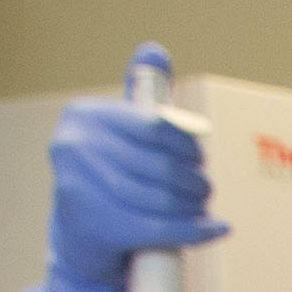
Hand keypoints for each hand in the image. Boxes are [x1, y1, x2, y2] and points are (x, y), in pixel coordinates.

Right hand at [26, 46, 222, 291]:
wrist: (81, 242)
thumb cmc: (109, 183)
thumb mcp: (120, 133)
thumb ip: (141, 93)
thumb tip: (155, 49)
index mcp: (86, 116)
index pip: (159, 126)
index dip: (190, 146)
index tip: (199, 159)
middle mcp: (75, 145)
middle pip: (163, 163)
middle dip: (195, 180)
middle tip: (204, 190)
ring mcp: (80, 184)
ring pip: (164, 196)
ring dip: (196, 206)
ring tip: (203, 208)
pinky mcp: (94, 223)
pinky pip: (161, 226)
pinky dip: (196, 230)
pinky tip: (216, 229)